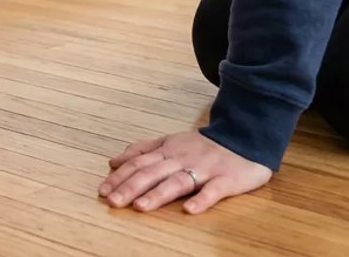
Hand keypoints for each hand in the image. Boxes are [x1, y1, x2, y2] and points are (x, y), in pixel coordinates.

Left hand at [100, 130, 272, 213]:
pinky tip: (188, 211)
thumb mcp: (170, 141)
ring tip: (140, 207)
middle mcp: (181, 158)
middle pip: (152, 173)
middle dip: (130, 187)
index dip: (120, 177)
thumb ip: (142, 150)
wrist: (245, 138)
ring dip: (158, 194)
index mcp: (167, 150)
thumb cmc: (204, 145)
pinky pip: (213, 191)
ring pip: (177, 181)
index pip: (138, 163)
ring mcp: (204, 169)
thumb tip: (113, 162)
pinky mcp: (226, 179)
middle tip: (113, 201)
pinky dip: (201, 200)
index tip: (103, 190)